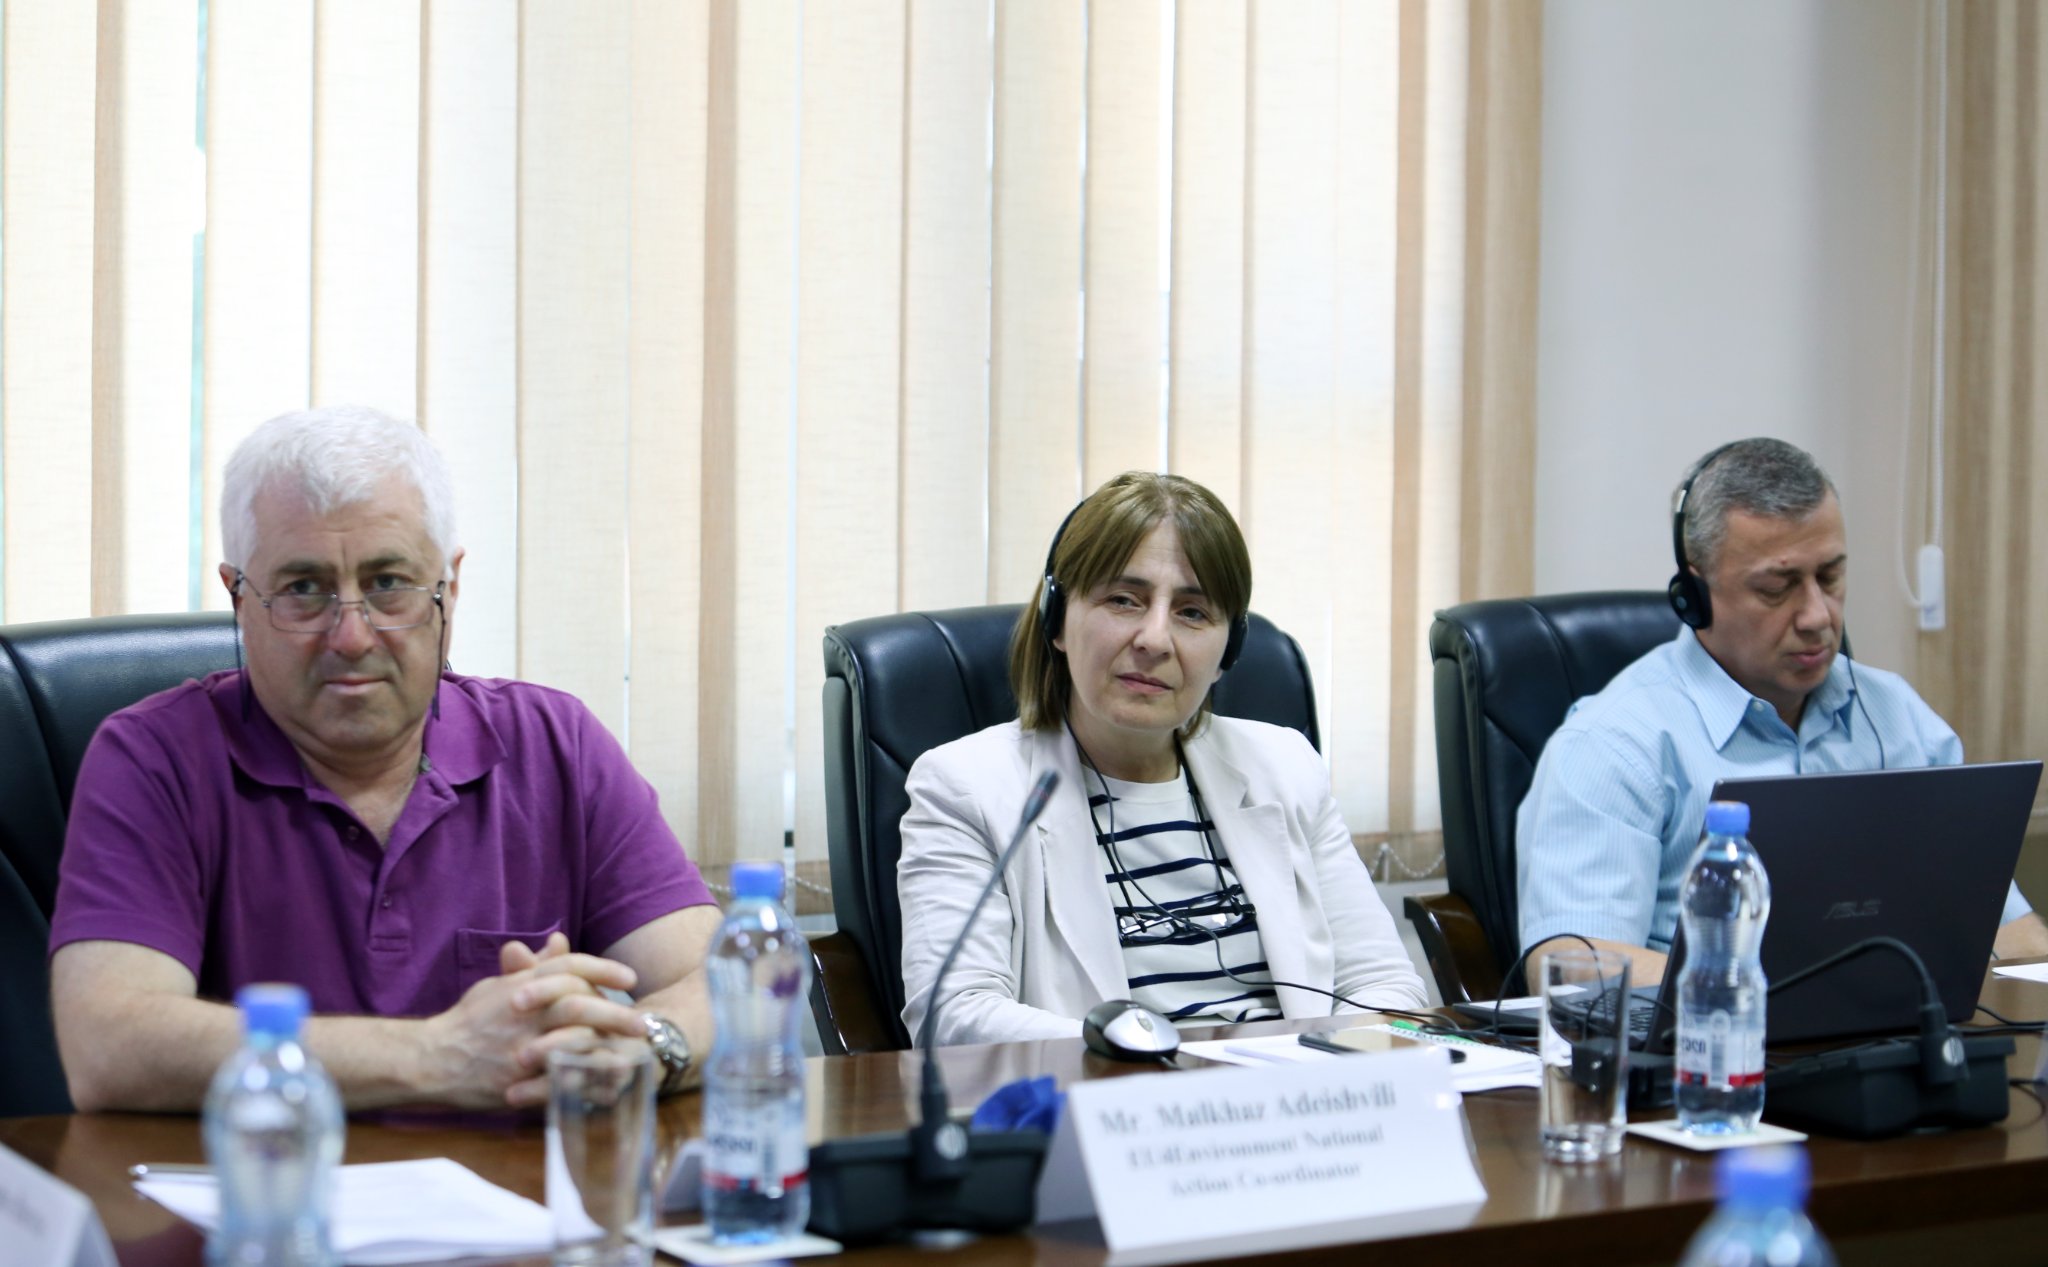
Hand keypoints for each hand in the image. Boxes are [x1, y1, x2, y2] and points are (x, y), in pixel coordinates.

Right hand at [419, 936, 642, 1108]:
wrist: (430, 1060)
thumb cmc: (468, 1021)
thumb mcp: (498, 986)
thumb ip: (534, 967)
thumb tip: (561, 942)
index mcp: (520, 986)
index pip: (568, 967)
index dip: (602, 968)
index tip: (630, 976)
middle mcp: (522, 1013)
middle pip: (577, 1003)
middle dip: (614, 1012)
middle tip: (642, 1023)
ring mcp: (519, 1047)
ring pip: (571, 1040)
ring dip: (605, 1047)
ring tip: (631, 1056)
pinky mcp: (516, 1080)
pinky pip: (558, 1080)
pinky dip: (585, 1083)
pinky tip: (607, 1086)